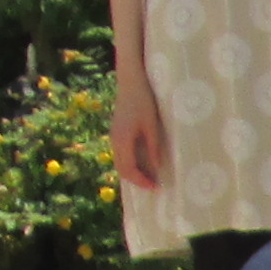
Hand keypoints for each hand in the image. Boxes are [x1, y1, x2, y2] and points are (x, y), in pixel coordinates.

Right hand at [110, 71, 171, 191]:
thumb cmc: (143, 101)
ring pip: (119, 163)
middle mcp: (115, 141)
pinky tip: (142, 165)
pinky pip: (120, 155)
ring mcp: (114, 136)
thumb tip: (157, 168)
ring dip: (133, 173)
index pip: (130, 169)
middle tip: (153, 186)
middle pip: (122, 170)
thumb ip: (153, 147)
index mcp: (123, 140)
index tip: (156, 187)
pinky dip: (130, 164)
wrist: (130, 82)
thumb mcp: (152, 125)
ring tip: (149, 178)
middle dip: (136, 181)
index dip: (142, 181)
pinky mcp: (116, 133)